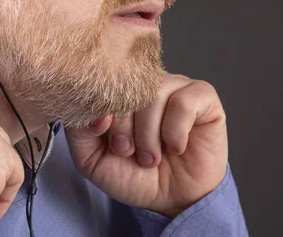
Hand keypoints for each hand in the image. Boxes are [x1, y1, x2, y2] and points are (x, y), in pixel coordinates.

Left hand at [65, 73, 227, 217]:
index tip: (111, 145)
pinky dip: (175, 132)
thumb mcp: (91, 158)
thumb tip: (97, 112)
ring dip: (149, 135)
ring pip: (154, 95)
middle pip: (126, 89)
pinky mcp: (203, 96)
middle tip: (130, 153)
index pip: (101, 85)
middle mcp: (145, 83)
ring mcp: (175, 85)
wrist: (171, 199)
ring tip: (152, 157)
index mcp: (118, 90)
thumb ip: (80, 131)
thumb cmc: (132, 174)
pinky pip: (184, 103)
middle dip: (124, 130)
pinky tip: (176, 147)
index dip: (102, 117)